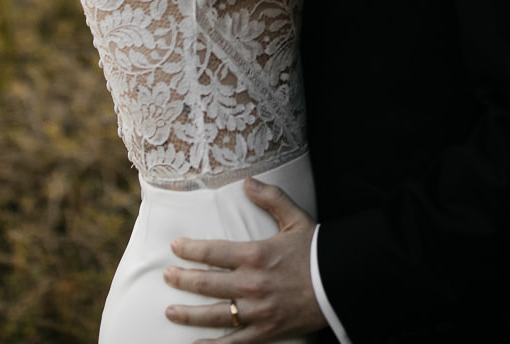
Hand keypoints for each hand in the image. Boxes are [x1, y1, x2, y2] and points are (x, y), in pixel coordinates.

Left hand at [164, 179, 326, 341]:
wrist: (343, 284)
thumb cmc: (319, 251)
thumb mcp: (296, 219)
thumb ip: (271, 198)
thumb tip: (247, 182)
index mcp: (256, 254)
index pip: (211, 252)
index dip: (189, 250)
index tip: (174, 247)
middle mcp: (252, 284)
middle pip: (206, 283)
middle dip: (181, 279)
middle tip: (167, 276)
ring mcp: (258, 311)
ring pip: (214, 315)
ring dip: (188, 313)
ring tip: (170, 310)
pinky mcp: (267, 331)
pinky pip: (234, 343)